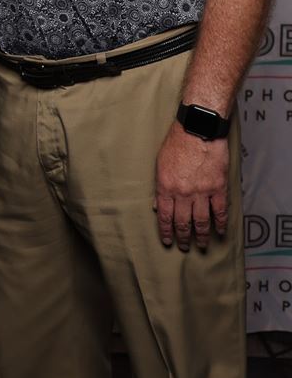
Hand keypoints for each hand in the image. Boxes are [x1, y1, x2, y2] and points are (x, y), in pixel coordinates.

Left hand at [154, 120, 228, 250]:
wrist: (198, 129)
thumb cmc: (176, 143)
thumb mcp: (160, 164)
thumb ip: (160, 187)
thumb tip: (157, 206)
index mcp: (166, 187)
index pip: (165, 216)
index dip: (166, 231)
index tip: (168, 241)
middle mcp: (183, 193)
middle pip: (183, 222)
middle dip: (183, 237)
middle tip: (184, 247)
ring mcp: (202, 191)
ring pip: (201, 221)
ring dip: (201, 235)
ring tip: (201, 245)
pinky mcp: (218, 187)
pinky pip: (220, 210)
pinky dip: (220, 223)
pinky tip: (219, 231)